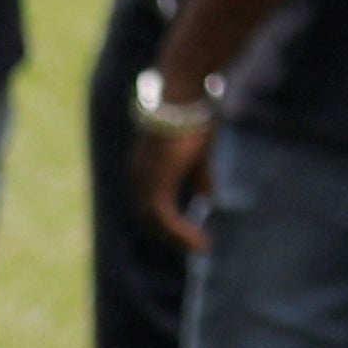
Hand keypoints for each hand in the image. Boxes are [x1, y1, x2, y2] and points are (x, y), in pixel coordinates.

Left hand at [135, 114, 213, 252]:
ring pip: (156, 223)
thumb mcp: (199, 152)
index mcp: (145, 168)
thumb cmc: (192, 117)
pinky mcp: (155, 188)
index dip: (168, 218)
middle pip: (150, 217)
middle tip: (195, 244)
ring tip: (201, 246)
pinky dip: (183, 233)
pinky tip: (201, 241)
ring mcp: (144, 184)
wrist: (183, 100)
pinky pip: (167, 221)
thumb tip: (209, 199)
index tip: (186, 229)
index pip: (151, 201)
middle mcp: (139, 178)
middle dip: (172, 232)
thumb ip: (200, 177)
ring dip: (179, 237)